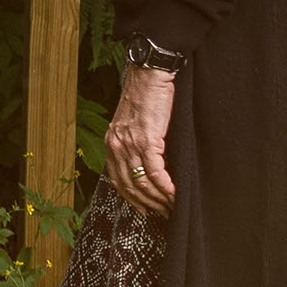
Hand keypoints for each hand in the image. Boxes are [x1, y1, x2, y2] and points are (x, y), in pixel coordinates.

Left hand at [104, 64, 176, 217]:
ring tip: (171, 207)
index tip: (144, 209)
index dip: (132, 198)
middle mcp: (116, 145)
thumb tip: (146, 164)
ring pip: (142, 183)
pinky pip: (155, 172)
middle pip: (130, 186)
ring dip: (158, 199)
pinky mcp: (146, 140)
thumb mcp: (132, 121)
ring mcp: (130, 144)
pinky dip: (166, 187)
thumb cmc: (145, 94)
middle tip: (162, 213)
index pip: (117, 180)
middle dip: (147, 204)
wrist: (150, 73)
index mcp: (111, 141)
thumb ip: (133, 142)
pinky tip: (174, 194)